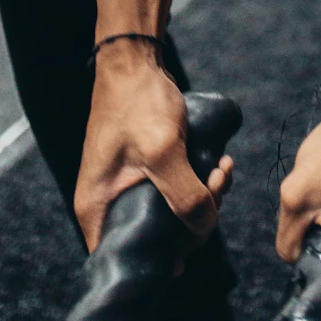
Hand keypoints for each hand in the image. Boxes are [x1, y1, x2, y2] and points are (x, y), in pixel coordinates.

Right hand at [74, 43, 233, 252]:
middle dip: (196, 218)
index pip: (126, 261)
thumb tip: (205, 228)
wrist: (134, 59)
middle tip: (217, 184)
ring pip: (172, 215)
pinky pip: (175, 193)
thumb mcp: (163, 151)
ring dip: (205, 196)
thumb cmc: (137, 102)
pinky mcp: (144, 173)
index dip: (162, 262)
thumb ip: (184, 195)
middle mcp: (107, 205)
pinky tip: (218, 165)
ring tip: (222, 167)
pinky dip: (199, 183)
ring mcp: (126, 188)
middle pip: (158, 239)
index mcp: (97, 210)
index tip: (193, 236)